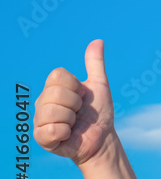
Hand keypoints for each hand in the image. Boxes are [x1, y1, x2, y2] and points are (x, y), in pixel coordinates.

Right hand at [34, 40, 115, 167]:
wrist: (102, 138)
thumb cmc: (98, 112)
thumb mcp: (99, 85)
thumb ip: (95, 64)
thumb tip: (98, 40)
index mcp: (54, 88)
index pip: (57, 76)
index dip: (76, 86)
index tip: (82, 96)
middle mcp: (43, 102)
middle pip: (55, 93)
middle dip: (75, 103)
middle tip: (79, 111)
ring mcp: (40, 119)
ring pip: (52, 111)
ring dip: (71, 119)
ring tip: (74, 123)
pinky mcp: (42, 137)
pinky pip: (50, 130)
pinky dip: (65, 132)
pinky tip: (67, 134)